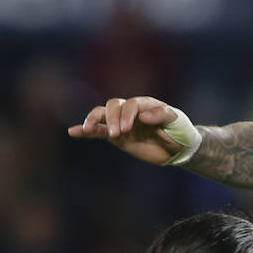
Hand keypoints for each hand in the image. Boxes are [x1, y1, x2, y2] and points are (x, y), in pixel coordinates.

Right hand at [67, 96, 192, 164]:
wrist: (179, 148)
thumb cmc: (180, 131)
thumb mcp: (177, 121)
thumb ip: (162, 115)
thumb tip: (143, 115)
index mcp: (145, 104)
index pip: (131, 104)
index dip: (127, 115)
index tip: (128, 129)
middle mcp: (131, 111)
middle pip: (113, 106)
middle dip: (112, 118)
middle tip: (117, 134)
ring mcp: (122, 123)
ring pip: (102, 114)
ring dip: (94, 120)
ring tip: (89, 129)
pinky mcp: (117, 136)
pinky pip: (98, 131)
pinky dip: (85, 131)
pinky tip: (72, 132)